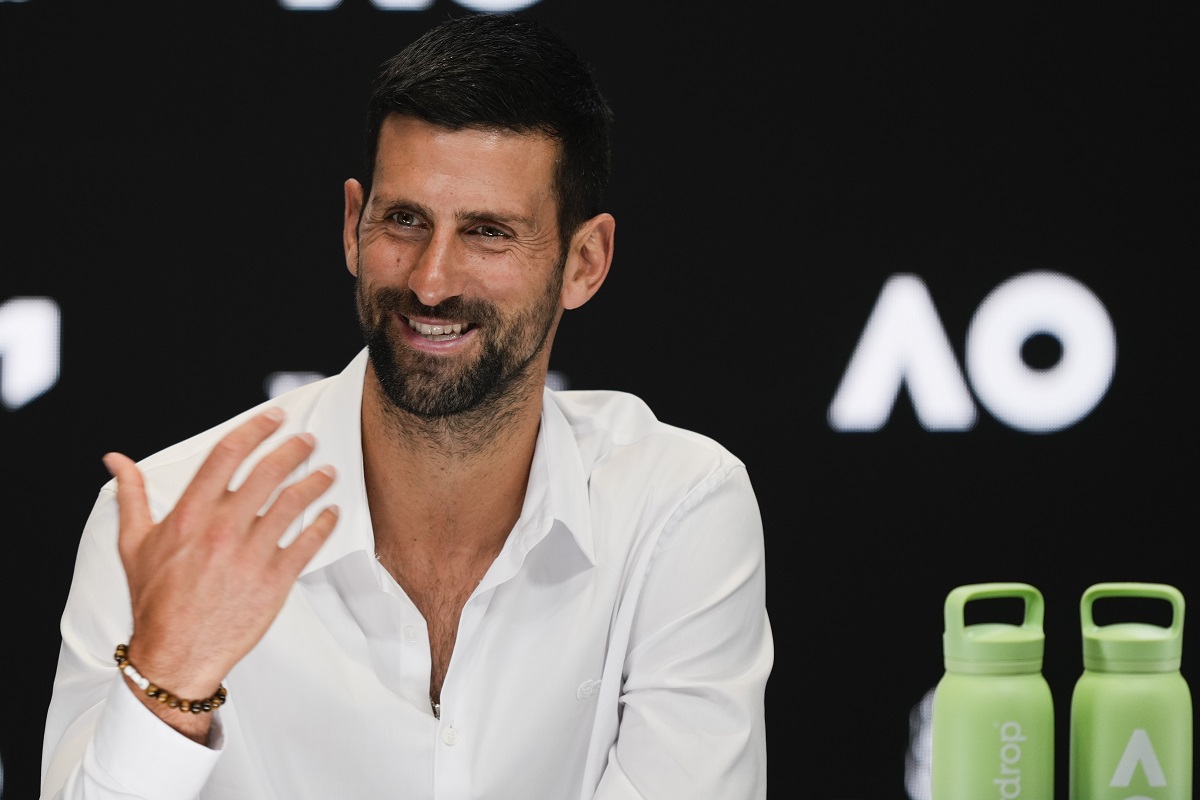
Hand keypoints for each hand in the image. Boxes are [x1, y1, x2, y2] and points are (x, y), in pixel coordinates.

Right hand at [103, 408, 338, 737]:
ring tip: (327, 473)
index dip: (255, 429)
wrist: (173, 656)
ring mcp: (251, 555)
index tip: (275, 418)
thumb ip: (131, 496)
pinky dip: (324, 523)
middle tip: (308, 440)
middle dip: (294, 450)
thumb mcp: (134, 544)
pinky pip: (308, 543)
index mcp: (189, 516)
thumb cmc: (154, 600)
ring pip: (293, 503)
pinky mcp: (274, 582)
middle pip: (268, 472)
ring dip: (315, 482)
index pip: (227, 455)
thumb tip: (115, 460)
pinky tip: (332, 512)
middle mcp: (222, 530)